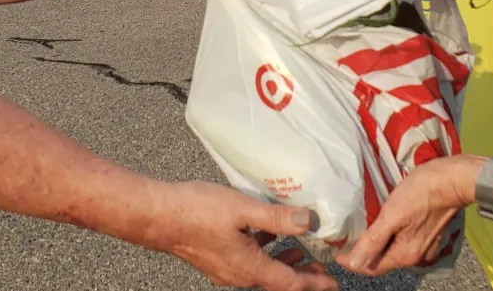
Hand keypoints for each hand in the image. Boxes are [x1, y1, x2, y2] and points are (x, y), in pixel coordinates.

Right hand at [150, 181, 337, 290]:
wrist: (158, 217)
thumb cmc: (198, 211)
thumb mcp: (243, 210)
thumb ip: (277, 218)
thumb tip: (309, 222)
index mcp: (250, 268)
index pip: (290, 284)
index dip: (314, 284)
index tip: (334, 285)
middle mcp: (239, 275)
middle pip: (278, 280)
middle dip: (302, 274)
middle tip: (322, 267)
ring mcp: (226, 268)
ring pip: (263, 270)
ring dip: (284, 261)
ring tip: (300, 250)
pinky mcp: (215, 257)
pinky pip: (248, 260)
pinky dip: (265, 251)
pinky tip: (266, 232)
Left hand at [336, 156, 483, 275]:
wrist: (452, 179)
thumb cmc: (421, 193)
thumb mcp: (392, 214)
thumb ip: (374, 240)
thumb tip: (354, 263)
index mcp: (405, 254)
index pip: (372, 267)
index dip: (352, 261)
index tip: (335, 251)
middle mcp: (415, 255)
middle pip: (382, 259)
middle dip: (362, 251)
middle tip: (343, 238)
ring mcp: (423, 244)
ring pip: (392, 248)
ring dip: (375, 241)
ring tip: (357, 227)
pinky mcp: (426, 231)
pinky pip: (401, 238)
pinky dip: (388, 234)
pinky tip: (380, 220)